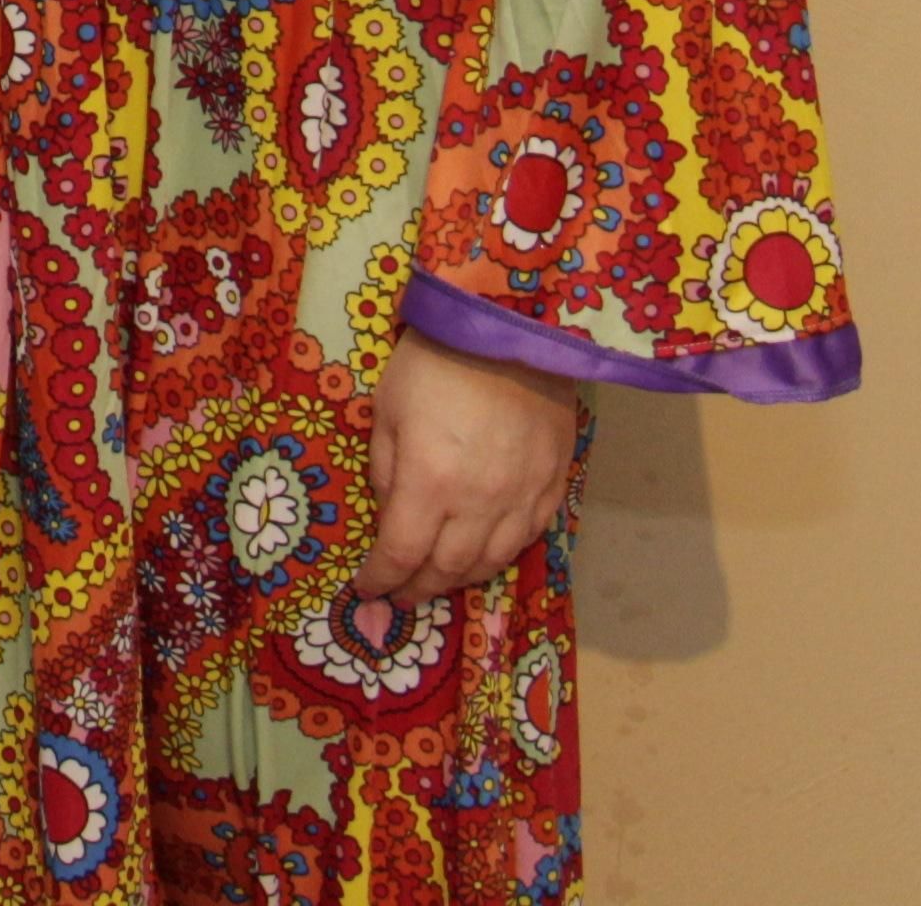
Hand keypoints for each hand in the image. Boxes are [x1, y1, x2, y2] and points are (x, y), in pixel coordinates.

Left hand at [350, 331, 579, 607]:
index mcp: (430, 482)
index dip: (381, 578)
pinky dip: (500, 556)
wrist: (512, 327)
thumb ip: (386, 470)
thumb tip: (390, 515)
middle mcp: (479, 502)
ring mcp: (522, 497)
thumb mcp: (387, 409)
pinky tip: (483, 554)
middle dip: (418, 587)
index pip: (402, 554)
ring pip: (491, 563)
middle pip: (447, 569)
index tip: (367, 588)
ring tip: (438, 580)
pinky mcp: (553, 485)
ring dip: (459, 579)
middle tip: (400, 593)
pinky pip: (528, 539)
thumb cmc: (436, 360)